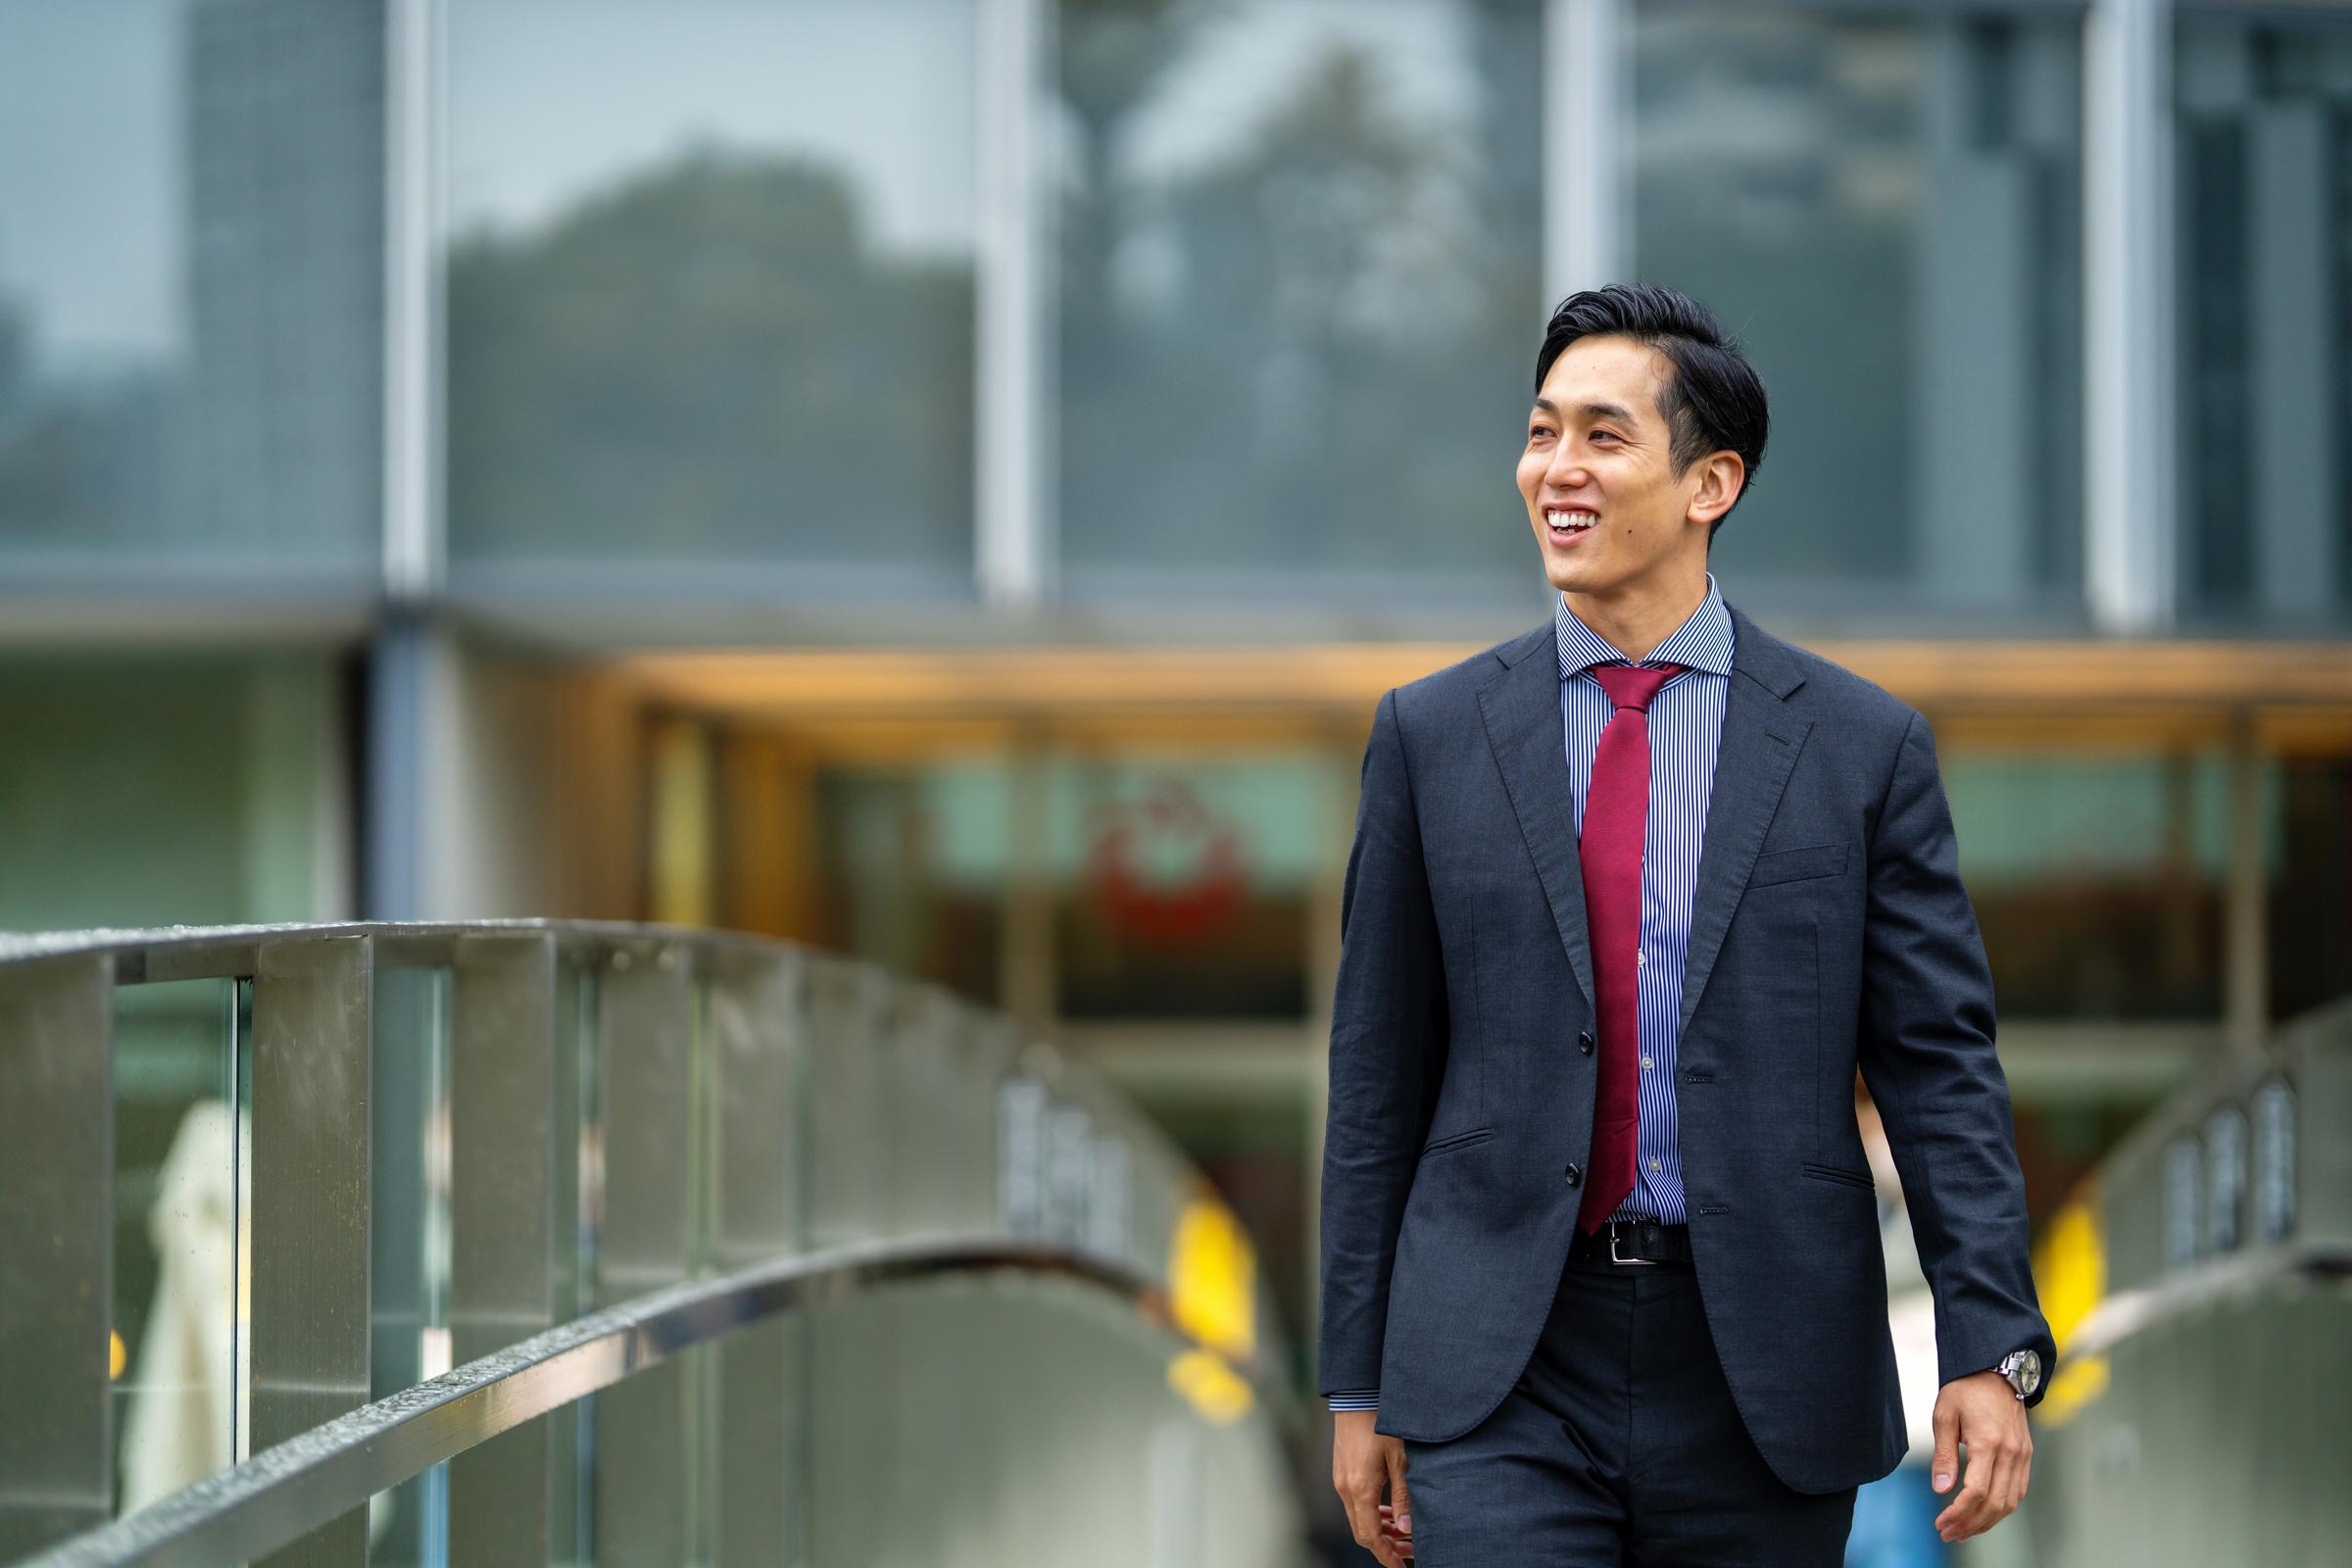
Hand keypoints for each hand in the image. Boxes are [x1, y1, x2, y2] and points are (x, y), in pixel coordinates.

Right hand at [1332, 1409, 1413, 1563]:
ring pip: (1358, 1518)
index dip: (1386, 1555)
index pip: (1371, 1536)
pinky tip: (1388, 1511)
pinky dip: (1371, 1514)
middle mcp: (1346, 1489)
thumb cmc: (1380, 1424)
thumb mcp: (1399, 1461)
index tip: (1401, 1566)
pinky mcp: (1342, 1473)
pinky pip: (1354, 1504)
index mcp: (1361, 1489)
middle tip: (1408, 1552)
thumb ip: (1402, 1497)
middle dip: (1385, 1546)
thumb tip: (1406, 1529)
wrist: (1356, 1398)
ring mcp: (1341, 1481)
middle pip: (1362, 1532)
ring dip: (1379, 1529)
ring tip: (1402, 1533)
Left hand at [1930, 1369, 2032, 1543]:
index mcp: (1988, 1442)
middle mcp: (2011, 1452)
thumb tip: (1941, 1489)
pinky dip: (2002, 1507)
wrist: (1996, 1370)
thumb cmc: (1965, 1390)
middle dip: (1971, 1524)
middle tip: (1949, 1533)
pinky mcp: (2026, 1454)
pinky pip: (2018, 1490)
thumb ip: (1944, 1455)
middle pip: (1995, 1503)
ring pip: (2010, 1502)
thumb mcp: (1944, 1416)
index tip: (1940, 1522)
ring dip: (1988, 1521)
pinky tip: (1984, 1514)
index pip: (1975, 1491)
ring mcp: (2022, 1455)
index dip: (1957, 1512)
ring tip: (1964, 1530)